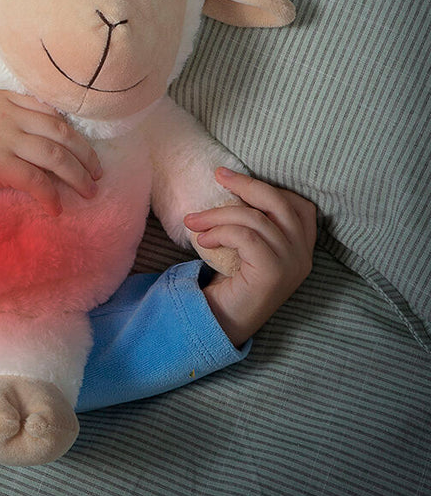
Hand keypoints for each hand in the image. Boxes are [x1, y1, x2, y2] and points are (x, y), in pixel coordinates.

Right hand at [0, 89, 101, 215]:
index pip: (44, 108)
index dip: (66, 127)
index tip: (75, 141)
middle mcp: (9, 116)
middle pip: (60, 131)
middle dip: (83, 152)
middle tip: (96, 171)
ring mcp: (7, 139)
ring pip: (56, 156)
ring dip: (77, 176)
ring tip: (89, 192)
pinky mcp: (0, 165)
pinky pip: (37, 181)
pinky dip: (51, 195)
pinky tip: (57, 208)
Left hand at [184, 168, 316, 347]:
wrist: (222, 319)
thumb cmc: (231, 277)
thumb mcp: (247, 244)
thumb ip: (252, 220)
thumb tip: (228, 179)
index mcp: (302, 246)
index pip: (300, 205)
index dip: (268, 186)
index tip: (232, 178)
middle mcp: (303, 255)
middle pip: (279, 203)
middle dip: (245, 185)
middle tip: (217, 175)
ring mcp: (292, 265)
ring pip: (256, 219)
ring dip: (218, 214)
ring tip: (192, 221)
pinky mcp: (274, 274)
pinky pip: (247, 238)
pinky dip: (221, 232)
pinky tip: (203, 240)